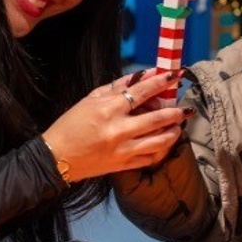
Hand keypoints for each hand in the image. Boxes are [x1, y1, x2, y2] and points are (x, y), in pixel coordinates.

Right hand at [42, 70, 187, 181]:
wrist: (57, 157)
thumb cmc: (71, 124)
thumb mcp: (90, 99)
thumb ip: (117, 86)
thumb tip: (142, 75)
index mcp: (109, 109)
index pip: (142, 92)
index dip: (161, 82)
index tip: (175, 76)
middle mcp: (119, 129)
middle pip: (157, 118)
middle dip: (175, 112)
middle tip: (184, 109)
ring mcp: (123, 150)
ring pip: (159, 141)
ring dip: (173, 132)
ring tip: (177, 126)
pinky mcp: (123, 165)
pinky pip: (149, 158)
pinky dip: (159, 150)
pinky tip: (162, 143)